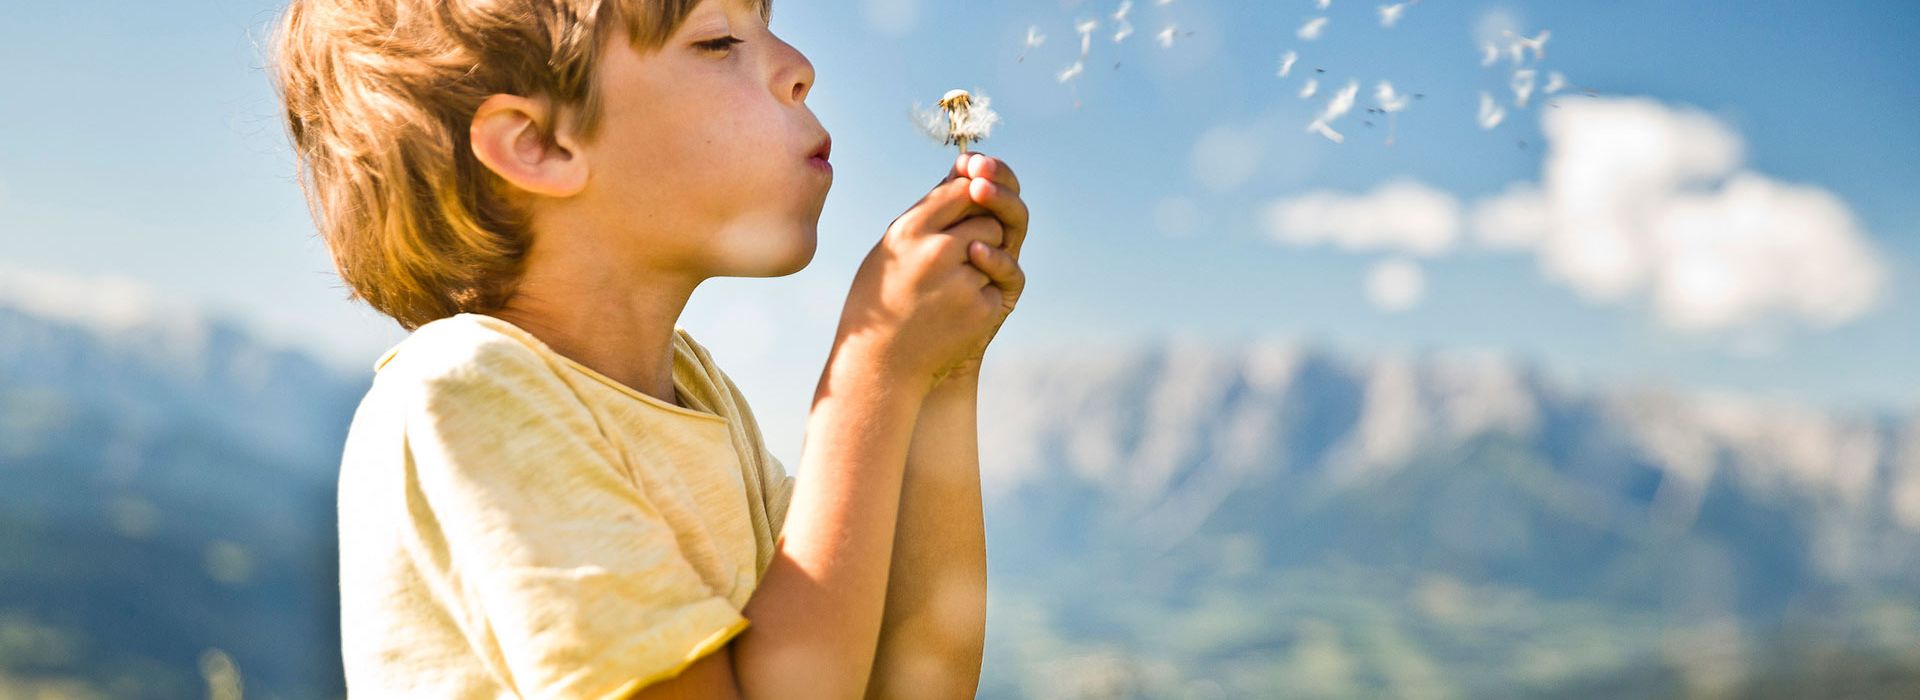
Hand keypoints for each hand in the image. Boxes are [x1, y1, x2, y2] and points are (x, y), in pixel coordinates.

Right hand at [830, 153, 1027, 397]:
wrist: (879, 366)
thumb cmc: (882, 300)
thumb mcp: (892, 248)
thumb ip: (931, 209)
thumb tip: (966, 167)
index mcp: (910, 230)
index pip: (962, 189)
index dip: (970, 196)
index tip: (966, 209)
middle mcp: (937, 251)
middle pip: (989, 218)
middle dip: (982, 230)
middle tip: (958, 255)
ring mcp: (962, 281)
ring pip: (999, 247)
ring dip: (985, 260)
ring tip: (950, 283)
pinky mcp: (981, 309)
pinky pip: (1001, 282)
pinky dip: (986, 291)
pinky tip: (956, 310)